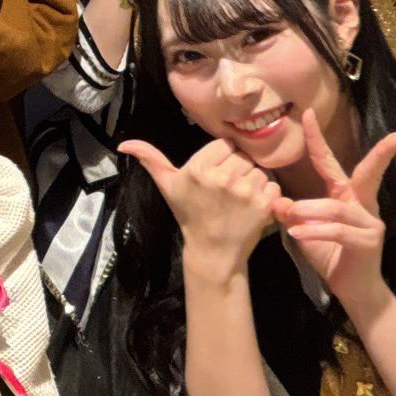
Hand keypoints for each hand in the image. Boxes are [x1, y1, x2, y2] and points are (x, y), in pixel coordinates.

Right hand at [120, 136, 277, 278]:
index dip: (223, 158)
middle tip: (228, 189)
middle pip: (243, 155)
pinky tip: (252, 206)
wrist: (212, 251)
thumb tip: (122, 144)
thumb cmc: (189, 214)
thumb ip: (150, 159)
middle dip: (238, 168)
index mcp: (198, 168)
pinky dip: (267, 195)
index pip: (225, 144)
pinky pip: (273, 185)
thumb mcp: (167, 186)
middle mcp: (221, 177)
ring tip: (239, 198)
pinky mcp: (263, 204)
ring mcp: (244, 191)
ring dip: (253, 181)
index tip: (216, 174)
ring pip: (259, 169)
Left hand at [272, 110, 395, 310]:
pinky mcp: (368, 243)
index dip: (317, 139)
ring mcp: (369, 223)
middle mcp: (362, 205)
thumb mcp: (305, 230)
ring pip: (338, 208)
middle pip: (368, 174)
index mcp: (345, 196)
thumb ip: (292, 213)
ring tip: (291, 214)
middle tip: (395, 137)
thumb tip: (274, 199)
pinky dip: (315, 231)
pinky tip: (298, 233)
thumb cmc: (330, 255)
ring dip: (311, 210)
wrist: (353, 290)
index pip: (329, 163)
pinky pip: (338, 231)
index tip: (308, 114)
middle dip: (381, 156)